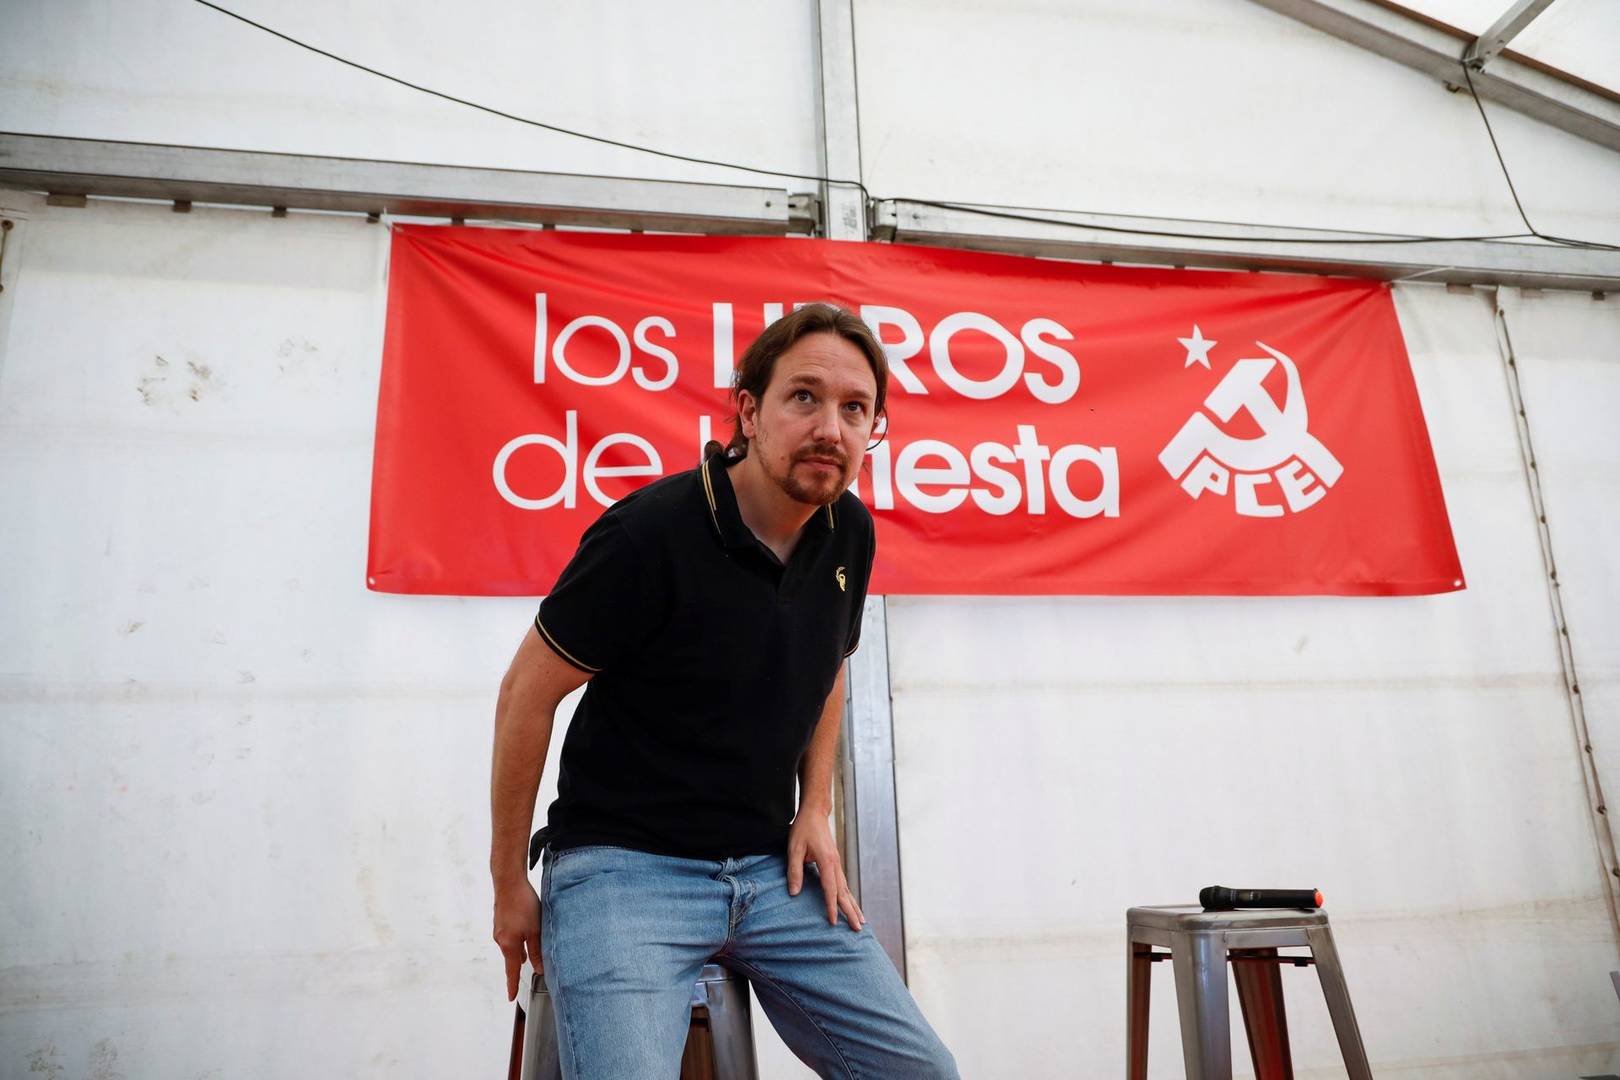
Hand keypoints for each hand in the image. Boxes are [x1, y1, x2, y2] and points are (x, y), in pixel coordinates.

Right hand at [493, 879, 542, 1000]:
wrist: (508, 882)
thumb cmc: (523, 904)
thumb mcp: (535, 930)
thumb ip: (537, 951)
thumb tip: (539, 968)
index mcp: (509, 945)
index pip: (512, 971)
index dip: (512, 985)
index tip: (511, 998)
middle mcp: (501, 939)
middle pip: (512, 958)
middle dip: (519, 966)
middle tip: (524, 976)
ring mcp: (499, 930)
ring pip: (512, 946)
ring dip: (520, 951)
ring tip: (529, 955)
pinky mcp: (501, 920)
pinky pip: (510, 936)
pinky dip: (517, 939)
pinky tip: (525, 933)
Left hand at [786, 810, 863, 931]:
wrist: (815, 812)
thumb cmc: (803, 828)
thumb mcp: (794, 849)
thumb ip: (794, 871)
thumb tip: (794, 893)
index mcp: (826, 861)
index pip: (830, 889)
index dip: (831, 906)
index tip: (833, 922)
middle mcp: (835, 864)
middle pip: (844, 892)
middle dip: (851, 912)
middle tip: (858, 929)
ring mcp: (837, 863)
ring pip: (847, 889)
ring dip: (854, 906)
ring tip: (861, 921)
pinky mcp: (835, 863)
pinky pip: (843, 883)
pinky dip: (849, 896)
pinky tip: (851, 904)